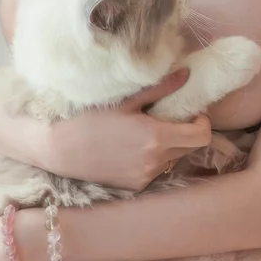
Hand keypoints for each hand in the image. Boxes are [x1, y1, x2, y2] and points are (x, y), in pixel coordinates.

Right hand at [42, 69, 212, 190]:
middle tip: (168, 117)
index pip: (202, 136)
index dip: (202, 122)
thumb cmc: (88, 119)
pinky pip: (156, 170)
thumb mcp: (126, 100)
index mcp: (156, 138)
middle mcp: (155, 162)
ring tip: (146, 131)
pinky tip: (132, 147)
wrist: (58, 149)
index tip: (191, 111)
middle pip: (190, 148)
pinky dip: (152, 158)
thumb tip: (186, 74)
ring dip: (169, 145)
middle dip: (186, 132)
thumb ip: (160, 88)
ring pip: (173, 159)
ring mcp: (145, 176)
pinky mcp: (135, 186)